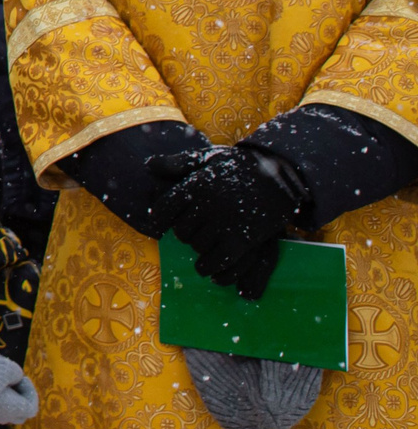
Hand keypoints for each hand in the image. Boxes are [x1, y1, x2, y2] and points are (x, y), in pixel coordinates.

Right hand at [0, 342, 37, 424]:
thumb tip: (15, 380)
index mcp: (12, 410)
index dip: (31, 392)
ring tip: (3, 382)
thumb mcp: (11, 368)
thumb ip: (19, 377)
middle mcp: (0, 417)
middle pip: (20, 415)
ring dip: (9, 401)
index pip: (32, 409)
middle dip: (22, 400)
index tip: (23, 378)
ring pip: (5, 413)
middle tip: (17, 383)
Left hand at [148, 144, 306, 298]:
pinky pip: (218, 259)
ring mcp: (225, 221)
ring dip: (199, 250)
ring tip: (203, 247)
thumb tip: (148, 165)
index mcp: (195, 185)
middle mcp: (207, 204)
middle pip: (181, 231)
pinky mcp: (243, 237)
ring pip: (198, 246)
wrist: (281, 174)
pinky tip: (209, 269)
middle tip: (192, 233)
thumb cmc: (239, 166)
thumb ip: (176, 164)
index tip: (161, 225)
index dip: (159, 220)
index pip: (164, 209)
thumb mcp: (206, 159)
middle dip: (184, 234)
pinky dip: (210, 267)